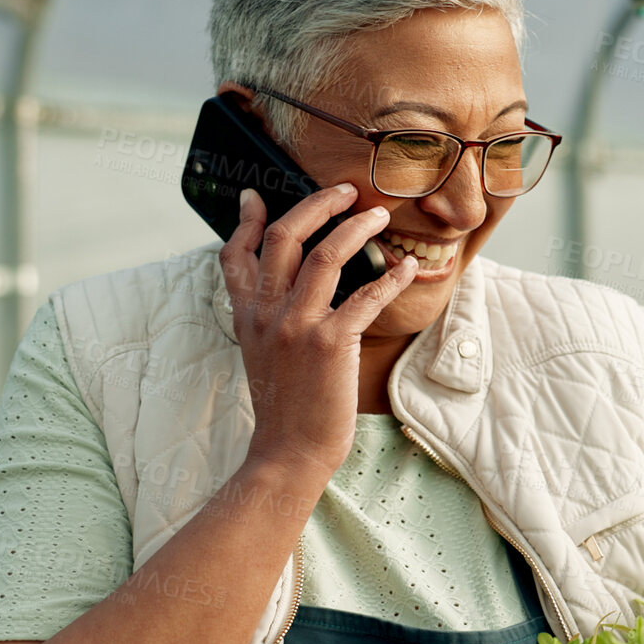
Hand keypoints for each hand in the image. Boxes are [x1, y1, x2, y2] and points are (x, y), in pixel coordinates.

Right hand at [218, 184, 418, 474]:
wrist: (288, 453)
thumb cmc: (285, 405)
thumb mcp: (261, 354)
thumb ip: (266, 317)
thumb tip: (282, 287)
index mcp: (247, 316)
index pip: (235, 255)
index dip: (246, 221)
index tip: (254, 195)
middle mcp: (267, 314)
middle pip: (286, 237)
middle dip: (318, 204)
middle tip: (345, 190)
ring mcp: (298, 326)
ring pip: (325, 254)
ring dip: (357, 227)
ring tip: (379, 215)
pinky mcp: (331, 344)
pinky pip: (366, 296)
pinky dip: (392, 277)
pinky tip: (408, 267)